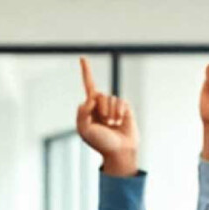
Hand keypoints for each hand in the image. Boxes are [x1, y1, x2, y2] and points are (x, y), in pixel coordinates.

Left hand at [76, 57, 139, 176]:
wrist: (119, 151)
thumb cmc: (100, 143)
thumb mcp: (84, 130)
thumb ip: (82, 113)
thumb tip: (91, 98)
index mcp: (90, 108)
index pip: (88, 86)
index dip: (86, 71)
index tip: (82, 58)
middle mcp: (102, 104)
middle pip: (98, 94)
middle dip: (100, 108)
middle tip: (104, 123)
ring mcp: (114, 106)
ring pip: (110, 98)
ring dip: (110, 113)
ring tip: (112, 125)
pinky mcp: (126, 108)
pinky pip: (120, 102)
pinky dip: (119, 112)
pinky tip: (119, 121)